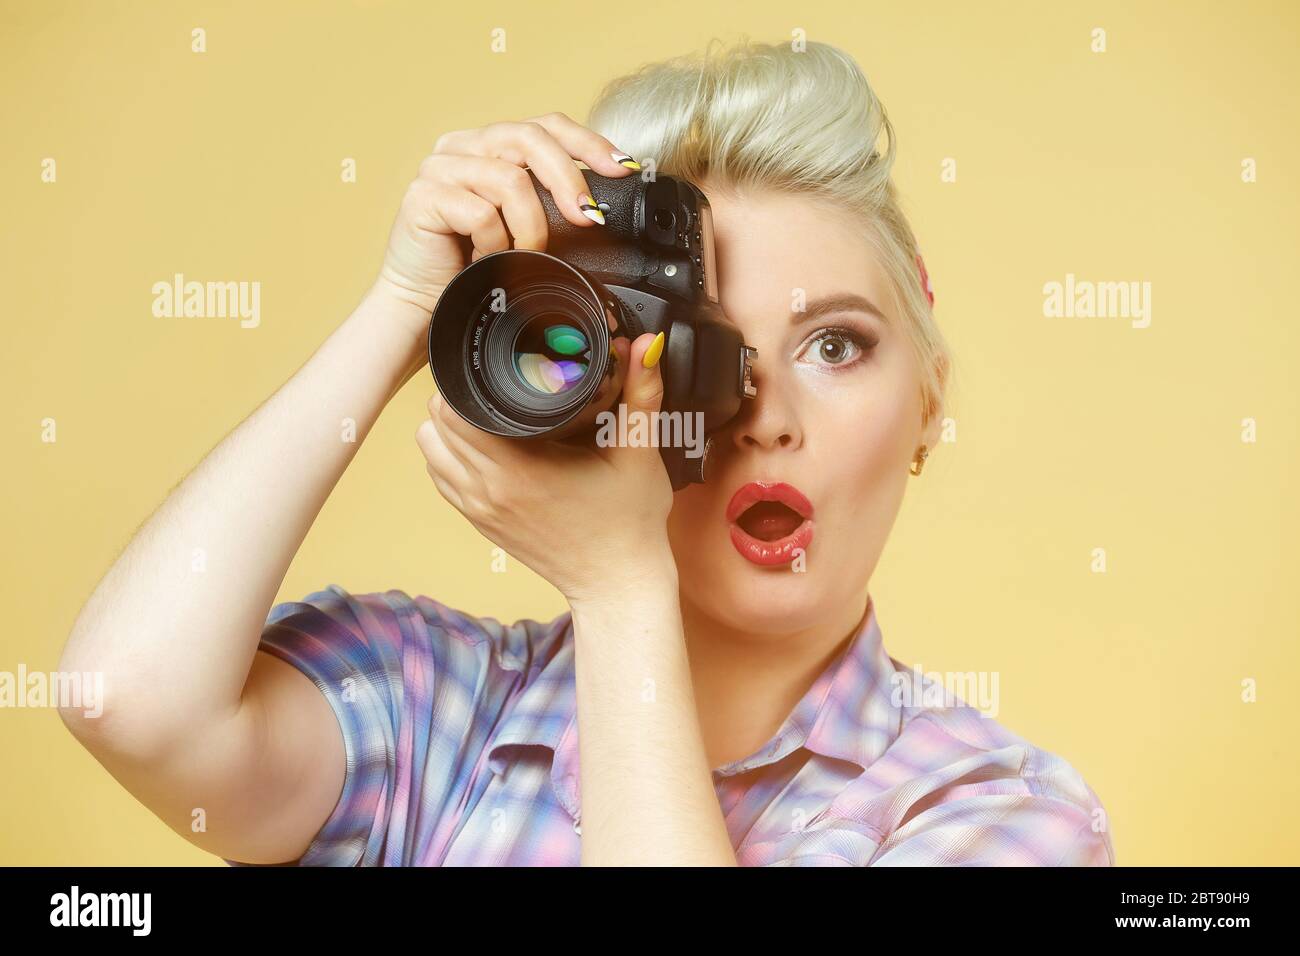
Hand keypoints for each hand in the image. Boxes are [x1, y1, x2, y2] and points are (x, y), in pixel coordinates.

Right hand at [372, 111, 642, 340]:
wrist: (425, 307)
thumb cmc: (476, 270)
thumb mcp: (526, 231)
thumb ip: (552, 207)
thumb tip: (601, 209)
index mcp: (490, 145)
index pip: (546, 125)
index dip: (588, 143)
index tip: (622, 168)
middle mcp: (463, 146)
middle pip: (529, 138)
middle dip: (569, 180)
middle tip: (589, 219)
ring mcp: (439, 167)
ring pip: (509, 180)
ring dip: (530, 228)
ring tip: (524, 256)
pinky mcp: (422, 196)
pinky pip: (480, 212)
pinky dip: (496, 245)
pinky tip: (487, 261)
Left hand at [415, 331, 675, 607]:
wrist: (619, 584)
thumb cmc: (630, 523)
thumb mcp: (639, 452)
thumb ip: (641, 394)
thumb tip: (644, 345)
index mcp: (519, 469)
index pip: (454, 411)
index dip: (465, 381)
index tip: (491, 366)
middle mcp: (488, 490)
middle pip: (436, 425)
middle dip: (457, 396)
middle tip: (491, 381)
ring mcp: (480, 510)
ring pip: (430, 452)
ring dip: (448, 428)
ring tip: (483, 411)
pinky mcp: (481, 523)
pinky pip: (441, 479)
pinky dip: (450, 456)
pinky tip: (482, 445)